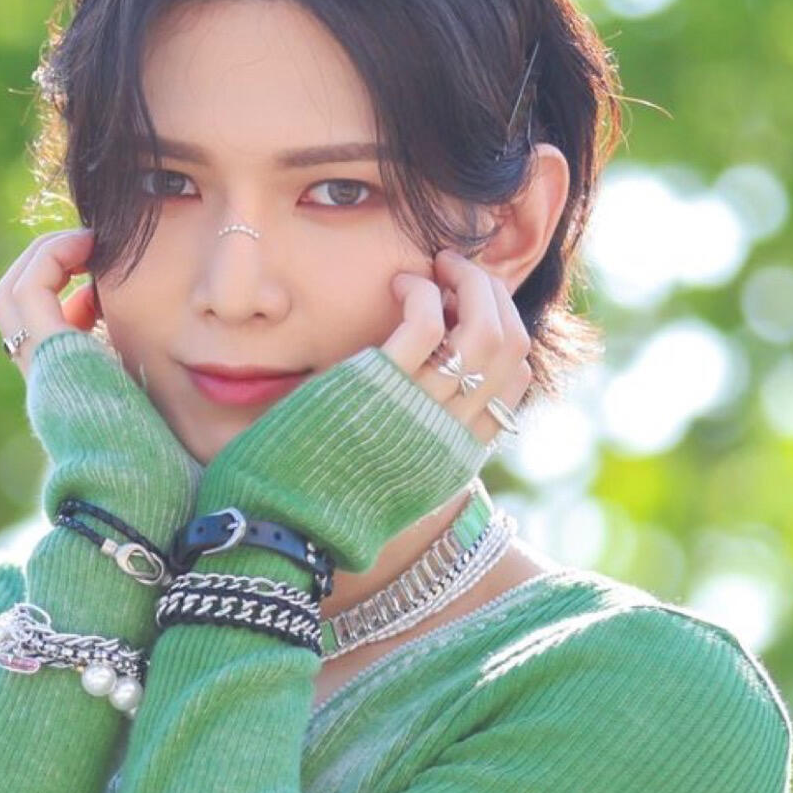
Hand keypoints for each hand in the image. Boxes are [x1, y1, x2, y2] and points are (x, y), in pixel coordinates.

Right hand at [0, 226, 201, 548]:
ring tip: (88, 240)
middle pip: (21, 314)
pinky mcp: (51, 363)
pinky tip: (89, 245)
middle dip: (51, 269)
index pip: (55, 337)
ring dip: (45, 258)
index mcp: (83, 402)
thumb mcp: (184, 429)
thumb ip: (192, 400)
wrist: (156, 511)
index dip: (73, 298)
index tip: (111, 280)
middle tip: (93, 246)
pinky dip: (48, 259)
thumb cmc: (184, 484)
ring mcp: (45, 376)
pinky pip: (26, 293)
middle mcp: (53, 389)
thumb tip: (245, 377)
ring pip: (12, 298)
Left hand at [190, 251, 518, 581]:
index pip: (516, 381)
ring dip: (466, 281)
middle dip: (491, 294)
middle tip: (456, 269)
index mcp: (457, 456)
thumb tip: (409, 400)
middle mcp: (452, 435)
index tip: (465, 308)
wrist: (276, 527)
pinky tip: (398, 284)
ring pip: (484, 329)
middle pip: (513, 346)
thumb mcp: (380, 472)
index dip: (502, 330)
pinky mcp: (381, 388)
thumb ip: (406, 439)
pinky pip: (428, 322)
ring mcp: (421, 411)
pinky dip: (421, 290)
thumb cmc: (313, 495)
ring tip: (435, 265)